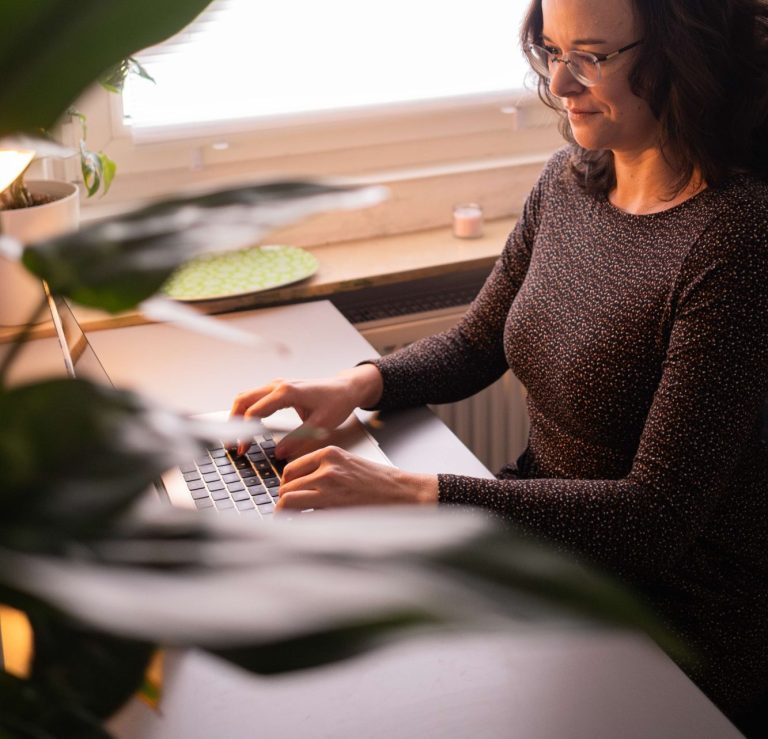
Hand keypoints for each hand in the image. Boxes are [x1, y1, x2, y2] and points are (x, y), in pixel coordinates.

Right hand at [230, 365, 382, 456]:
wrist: (345, 388)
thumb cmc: (337, 402)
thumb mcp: (321, 425)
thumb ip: (299, 439)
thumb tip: (279, 454)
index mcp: (286, 392)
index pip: (255, 411)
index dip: (245, 432)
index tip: (243, 449)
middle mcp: (277, 385)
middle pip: (243, 400)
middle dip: (233, 423)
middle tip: (232, 445)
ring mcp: (276, 385)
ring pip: (246, 397)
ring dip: (238, 416)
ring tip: (237, 439)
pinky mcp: (278, 389)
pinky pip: (255, 398)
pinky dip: (246, 412)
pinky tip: (248, 428)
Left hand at [276, 446, 438, 510]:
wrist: (403, 493)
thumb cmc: (380, 481)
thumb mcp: (349, 463)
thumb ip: (325, 469)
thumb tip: (300, 484)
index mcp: (330, 453)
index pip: (291, 468)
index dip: (285, 484)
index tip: (286, 493)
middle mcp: (326, 467)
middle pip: (286, 484)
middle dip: (284, 499)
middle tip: (287, 511)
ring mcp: (329, 487)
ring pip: (287, 499)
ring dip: (284, 511)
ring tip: (286, 520)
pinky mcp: (333, 507)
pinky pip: (302, 514)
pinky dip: (295, 521)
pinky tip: (297, 527)